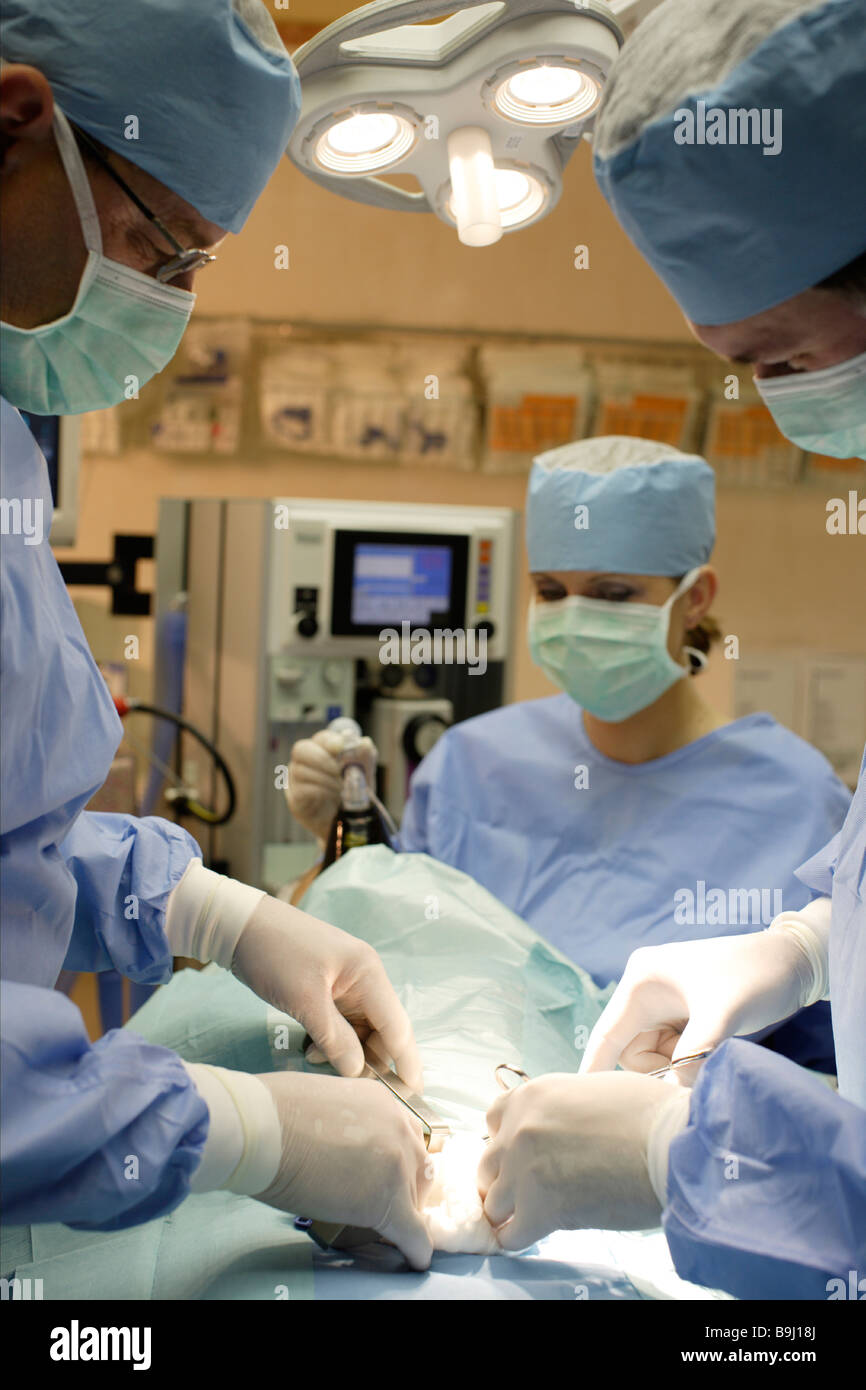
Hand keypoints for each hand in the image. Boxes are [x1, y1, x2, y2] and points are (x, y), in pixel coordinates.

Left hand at [232, 895, 422, 1090]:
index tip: (413, 1098)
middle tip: (350, 1087)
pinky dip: (331, 1040)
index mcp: (368, 974)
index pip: (398, 1027)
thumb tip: (358, 1072)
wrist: (241, 926)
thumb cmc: (276, 955)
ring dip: (345, 1051)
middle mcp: (365, 979)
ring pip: (360, 1030)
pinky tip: (311, 1049)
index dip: (407, 1064)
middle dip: (369, 1060)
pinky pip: (341, 1024)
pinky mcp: (327, 989)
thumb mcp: (304, 1001)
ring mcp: (346, 984)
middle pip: (382, 1031)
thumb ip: (335, 1039)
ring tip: (316, 1060)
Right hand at [255, 1072, 432, 1269]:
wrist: (263, 1128)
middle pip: (417, 1169)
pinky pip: (413, 1233)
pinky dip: (415, 1248)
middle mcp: (398, 1128)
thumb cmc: (273, 1110)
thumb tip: (336, 1143)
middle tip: (380, 1204)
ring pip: (414, 1202)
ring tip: (386, 1231)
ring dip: (402, 1216)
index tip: (383, 1178)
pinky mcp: (386, 1202)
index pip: (405, 1139)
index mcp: (382, 1103)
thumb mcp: (325, 1100)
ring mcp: (396, 1164)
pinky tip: (413, 1257)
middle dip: (404, 1189)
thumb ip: (344, 1122)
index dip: (395, 1163)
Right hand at [287, 730, 376, 842]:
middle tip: (340, 772)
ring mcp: (296, 778)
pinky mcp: (295, 798)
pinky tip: (332, 796)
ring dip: (325, 779)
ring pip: (301, 770)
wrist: (346, 821)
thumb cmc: (353, 792)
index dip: (330, 741)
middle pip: (301, 749)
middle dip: (323, 760)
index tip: (340, 747)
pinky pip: (302, 789)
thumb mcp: (364, 775)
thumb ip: (365, 758)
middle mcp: (304, 760)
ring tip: (341, 788)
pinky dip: (320, 791)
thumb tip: (365, 742)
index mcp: (322, 749)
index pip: (321, 738)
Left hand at [479, 1072, 676, 1248]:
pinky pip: (509, 1236)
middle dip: (507, 1178)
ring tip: (538, 1215)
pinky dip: (520, 1238)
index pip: (493, 1121)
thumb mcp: (592, 1091)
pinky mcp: (538, 1211)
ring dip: (513, 1210)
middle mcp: (517, 1130)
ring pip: (493, 1203)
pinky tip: (540, 1234)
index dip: (509, 1140)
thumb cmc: (648, 1115)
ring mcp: (523, 1171)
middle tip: (534, 1188)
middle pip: (488, 1165)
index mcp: (531, 1096)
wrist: (669, 1146)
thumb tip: (562, 1130)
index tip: (526, 1154)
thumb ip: (563, 1110)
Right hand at [579, 930, 815, 1078]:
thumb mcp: (721, 1017)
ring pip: (656, 1056)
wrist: (795, 962)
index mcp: (642, 981)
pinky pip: (675, 1051)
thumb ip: (692, 1058)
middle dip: (660, 1069)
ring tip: (715, 1053)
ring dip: (680, 1066)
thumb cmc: (755, 977)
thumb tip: (670, 1096)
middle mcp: (647, 991)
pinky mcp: (686, 1015)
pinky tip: (716, 1050)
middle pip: (633, 1052)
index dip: (592, 1069)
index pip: (607, 1034)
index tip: (579, 1105)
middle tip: (696, 1072)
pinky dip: (691, 1060)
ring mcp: (667, 1004)